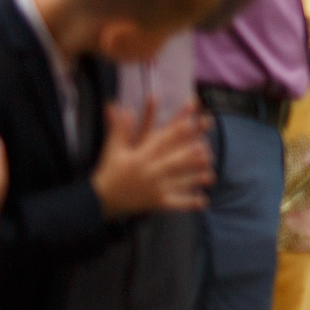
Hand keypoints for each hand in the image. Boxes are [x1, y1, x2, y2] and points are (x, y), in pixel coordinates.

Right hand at [93, 104, 213, 218]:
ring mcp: (155, 187)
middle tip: (207, 149)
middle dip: (191, 155)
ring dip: (196, 177)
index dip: (177, 132)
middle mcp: (150, 171)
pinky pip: (177, 203)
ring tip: (211, 174)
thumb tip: (118, 106)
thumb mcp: (113, 149)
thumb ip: (119, 128)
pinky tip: (203, 201)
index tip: (191, 123)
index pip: (162, 141)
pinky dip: (190, 203)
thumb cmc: (109, 172)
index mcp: (140, 156)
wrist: (99, 200)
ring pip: (180, 181)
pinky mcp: (157, 202)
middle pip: (175, 161)